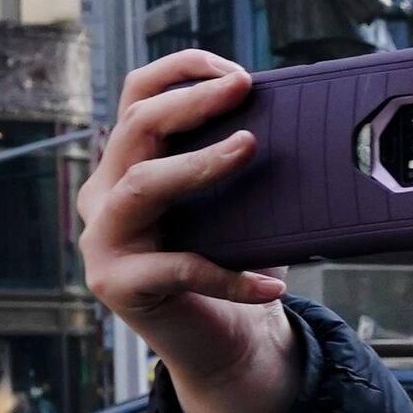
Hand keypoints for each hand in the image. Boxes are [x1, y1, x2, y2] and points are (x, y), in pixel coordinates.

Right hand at [77, 52, 301, 412]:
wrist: (228, 343)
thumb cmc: (238, 262)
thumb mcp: (244, 204)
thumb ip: (246, 164)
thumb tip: (308, 116)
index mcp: (130, 164)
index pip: (136, 97)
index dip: (179, 72)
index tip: (233, 69)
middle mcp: (105, 194)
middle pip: (133, 128)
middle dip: (190, 101)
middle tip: (243, 87)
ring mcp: (104, 239)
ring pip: (139, 185)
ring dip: (197, 164)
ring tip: (248, 149)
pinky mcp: (117, 285)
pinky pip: (176, 269)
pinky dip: (231, 277)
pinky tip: (273, 285)